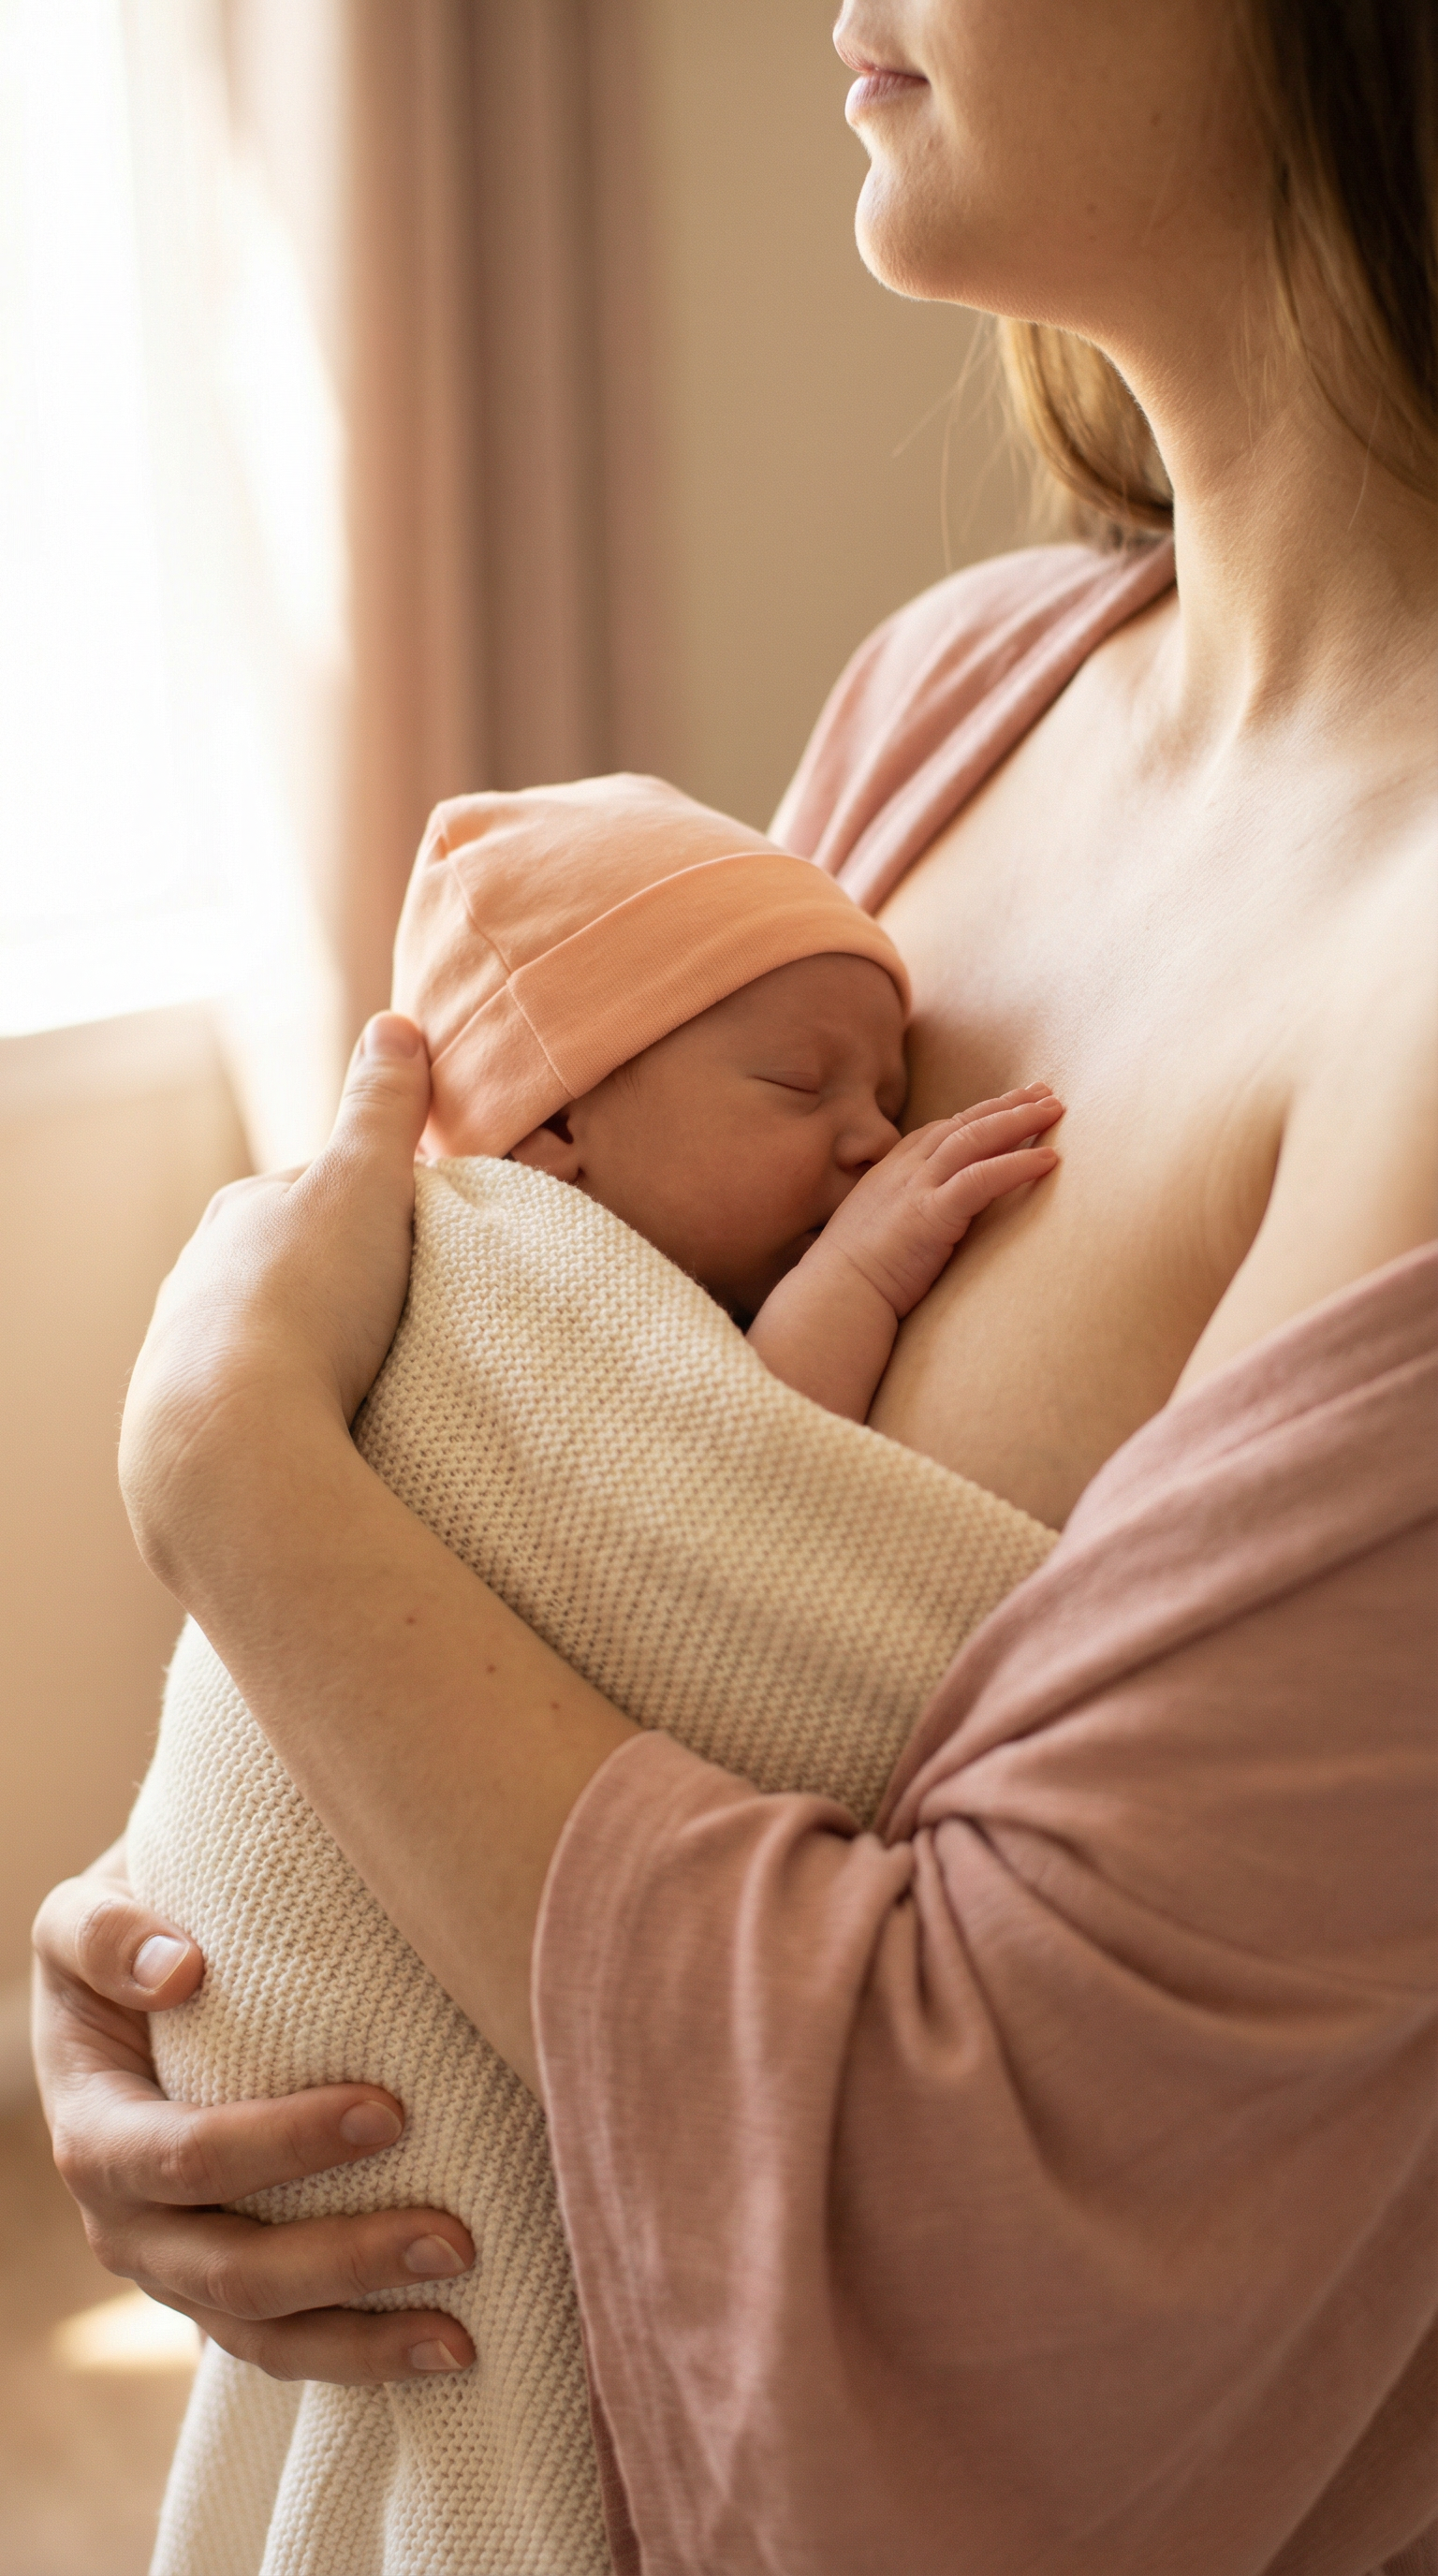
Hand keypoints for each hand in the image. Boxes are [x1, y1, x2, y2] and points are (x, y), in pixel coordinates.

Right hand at [32, 1844, 475, 2381]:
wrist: (135, 1985)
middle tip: (456, 2238)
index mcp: (94, 2134)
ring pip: (261, 2337)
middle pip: (231, 2271)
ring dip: (363, 2341)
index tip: (391, 2112)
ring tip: (462, 2335)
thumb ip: (106, 1931)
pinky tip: (448, 2350)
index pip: (187, 2157)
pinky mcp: (223, 2292)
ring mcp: (173, 2271)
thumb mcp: (79, 1913)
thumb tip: (179, 1968)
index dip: (281, 2145)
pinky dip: (360, 2359)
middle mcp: (126, 2224)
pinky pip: (285, 2347)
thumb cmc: (124, 1941)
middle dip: (345, 2262)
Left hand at [120, 1014, 430, 1595]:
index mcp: (241, 1209)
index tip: (425, 1243)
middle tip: (408, 1321)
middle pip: (290, 1267)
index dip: (379, 1211)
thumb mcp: (365, 1182)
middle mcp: (199, 1273)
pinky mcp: (186, 1426)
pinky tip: (326, 1430)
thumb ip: (382, 1108)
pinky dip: (288, 1410)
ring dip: (312, 1354)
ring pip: (265, 1338)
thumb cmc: (308, 1301)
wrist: (233, 1439)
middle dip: (342, 1287)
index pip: (320, 1192)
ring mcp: (184, 1352)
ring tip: (371, 1384)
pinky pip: (252, 1405)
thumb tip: (396, 1026)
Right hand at [826, 1082, 1063, 1316]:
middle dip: (1007, 1104)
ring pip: (975, 1139)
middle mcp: (905, 1170)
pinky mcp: (931, 1215)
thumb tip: (929, 1216)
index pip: (942, 1129)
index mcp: (892, 1171)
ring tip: (1055, 1110)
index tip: (1012, 1103)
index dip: (980, 1113)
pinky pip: (981, 1179)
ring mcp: (916, 1189)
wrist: (835, 1297)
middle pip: (964, 1123)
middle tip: (1045, 1092)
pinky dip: (1017, 1165)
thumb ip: (903, 1209)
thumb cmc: (855, 1275)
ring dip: (1019, 1121)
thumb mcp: (877, 1227)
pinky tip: (1048, 1159)